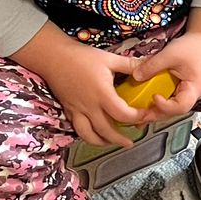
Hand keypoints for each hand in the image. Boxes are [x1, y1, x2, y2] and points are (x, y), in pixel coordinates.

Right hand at [29, 37, 144, 149]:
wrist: (52, 56)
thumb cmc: (80, 56)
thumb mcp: (109, 58)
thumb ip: (130, 65)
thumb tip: (148, 68)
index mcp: (102, 94)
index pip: (123, 114)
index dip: (136, 118)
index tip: (143, 115)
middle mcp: (89, 106)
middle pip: (106, 131)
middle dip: (120, 140)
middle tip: (129, 142)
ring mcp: (77, 110)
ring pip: (89, 135)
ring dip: (102, 142)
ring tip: (111, 143)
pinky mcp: (68, 110)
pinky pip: (77, 129)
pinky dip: (87, 135)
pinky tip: (94, 134)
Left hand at [135, 32, 200, 118]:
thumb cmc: (195, 47)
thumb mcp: (170, 54)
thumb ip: (152, 65)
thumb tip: (135, 76)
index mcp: (195, 88)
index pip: (181, 106)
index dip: (166, 106)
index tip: (154, 97)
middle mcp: (193, 95)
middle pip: (174, 112)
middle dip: (156, 114)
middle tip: (139, 117)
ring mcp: (189, 93)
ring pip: (172, 108)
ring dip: (157, 110)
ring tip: (140, 112)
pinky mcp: (184, 89)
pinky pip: (172, 100)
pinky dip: (160, 102)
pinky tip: (148, 101)